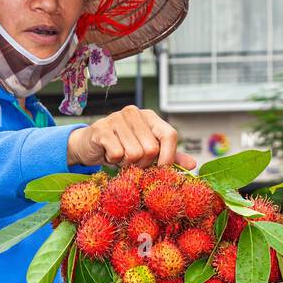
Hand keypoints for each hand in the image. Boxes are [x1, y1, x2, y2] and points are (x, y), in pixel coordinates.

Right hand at [67, 106, 196, 170]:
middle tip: (133, 162)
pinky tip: (109, 154)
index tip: (160, 169)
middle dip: (143, 164)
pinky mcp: (102, 129)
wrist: (91, 146)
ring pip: (135, 154)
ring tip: (120, 157)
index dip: (168, 156)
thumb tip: (192, 165)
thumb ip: (169, 158)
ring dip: (127, 164)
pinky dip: (114, 161)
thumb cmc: (122, 148)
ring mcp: (117, 118)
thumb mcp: (148, 153)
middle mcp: (135, 113)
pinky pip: (118, 154)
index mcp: (150, 117)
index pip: (170, 135)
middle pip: (152, 149)